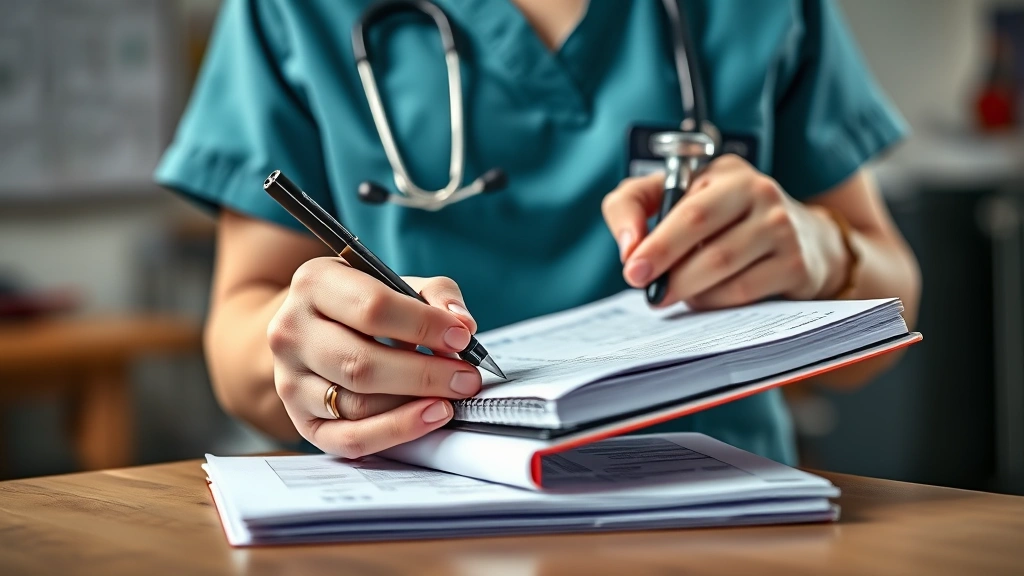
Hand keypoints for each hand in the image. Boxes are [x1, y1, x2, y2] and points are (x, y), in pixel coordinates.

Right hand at [267, 258, 480, 457]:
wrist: (310, 332)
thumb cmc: (362, 306)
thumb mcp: (394, 282)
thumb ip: (434, 294)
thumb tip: (462, 324)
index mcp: (314, 283)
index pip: (372, 307)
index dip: (423, 326)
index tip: (461, 337)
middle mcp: (291, 331)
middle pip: (362, 363)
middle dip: (424, 374)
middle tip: (466, 378)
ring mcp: (289, 380)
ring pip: (357, 404)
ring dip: (413, 405)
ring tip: (451, 398)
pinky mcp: (301, 421)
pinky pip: (349, 439)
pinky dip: (395, 432)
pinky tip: (429, 418)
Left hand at [602, 154, 847, 308]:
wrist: (801, 235)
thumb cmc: (720, 215)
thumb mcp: (674, 193)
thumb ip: (632, 204)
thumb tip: (627, 247)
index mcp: (726, 172)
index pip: (689, 212)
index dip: (658, 245)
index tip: (633, 270)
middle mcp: (761, 193)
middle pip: (710, 246)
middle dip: (672, 275)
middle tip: (649, 294)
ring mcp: (783, 229)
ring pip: (725, 273)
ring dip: (691, 290)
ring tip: (674, 293)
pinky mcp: (797, 264)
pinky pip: (745, 292)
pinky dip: (715, 301)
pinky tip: (704, 297)